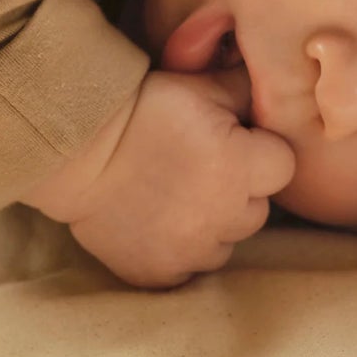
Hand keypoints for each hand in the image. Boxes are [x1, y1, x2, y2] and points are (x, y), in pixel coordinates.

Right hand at [63, 66, 294, 288]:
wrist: (74, 149)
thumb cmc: (140, 109)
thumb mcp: (198, 86)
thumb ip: (245, 89)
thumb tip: (271, 84)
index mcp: (240, 167)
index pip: (282, 167)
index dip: (261, 153)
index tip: (235, 144)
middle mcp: (223, 215)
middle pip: (257, 210)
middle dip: (239, 191)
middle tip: (201, 169)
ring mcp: (191, 250)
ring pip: (226, 244)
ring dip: (213, 225)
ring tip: (177, 196)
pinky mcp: (160, 273)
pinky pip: (189, 268)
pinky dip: (180, 251)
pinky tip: (158, 222)